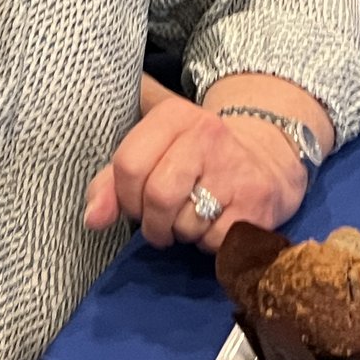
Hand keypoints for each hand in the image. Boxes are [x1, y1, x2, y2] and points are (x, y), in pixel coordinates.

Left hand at [82, 97, 304, 249]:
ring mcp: (235, 167)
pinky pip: (214, 240)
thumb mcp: (153, 152)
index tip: (135, 202)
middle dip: (152, 223)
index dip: (124, 196)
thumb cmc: (194, 159)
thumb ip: (112, 181)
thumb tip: (93, 218)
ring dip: (181, 233)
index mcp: (174, 115)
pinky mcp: (256, 202)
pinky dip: (208, 244)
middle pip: (157, 196)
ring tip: (191, 218)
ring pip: (185, 223)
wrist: (266, 160)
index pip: (128, 164)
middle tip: (160, 223)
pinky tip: (215, 224)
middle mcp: (207, 133)